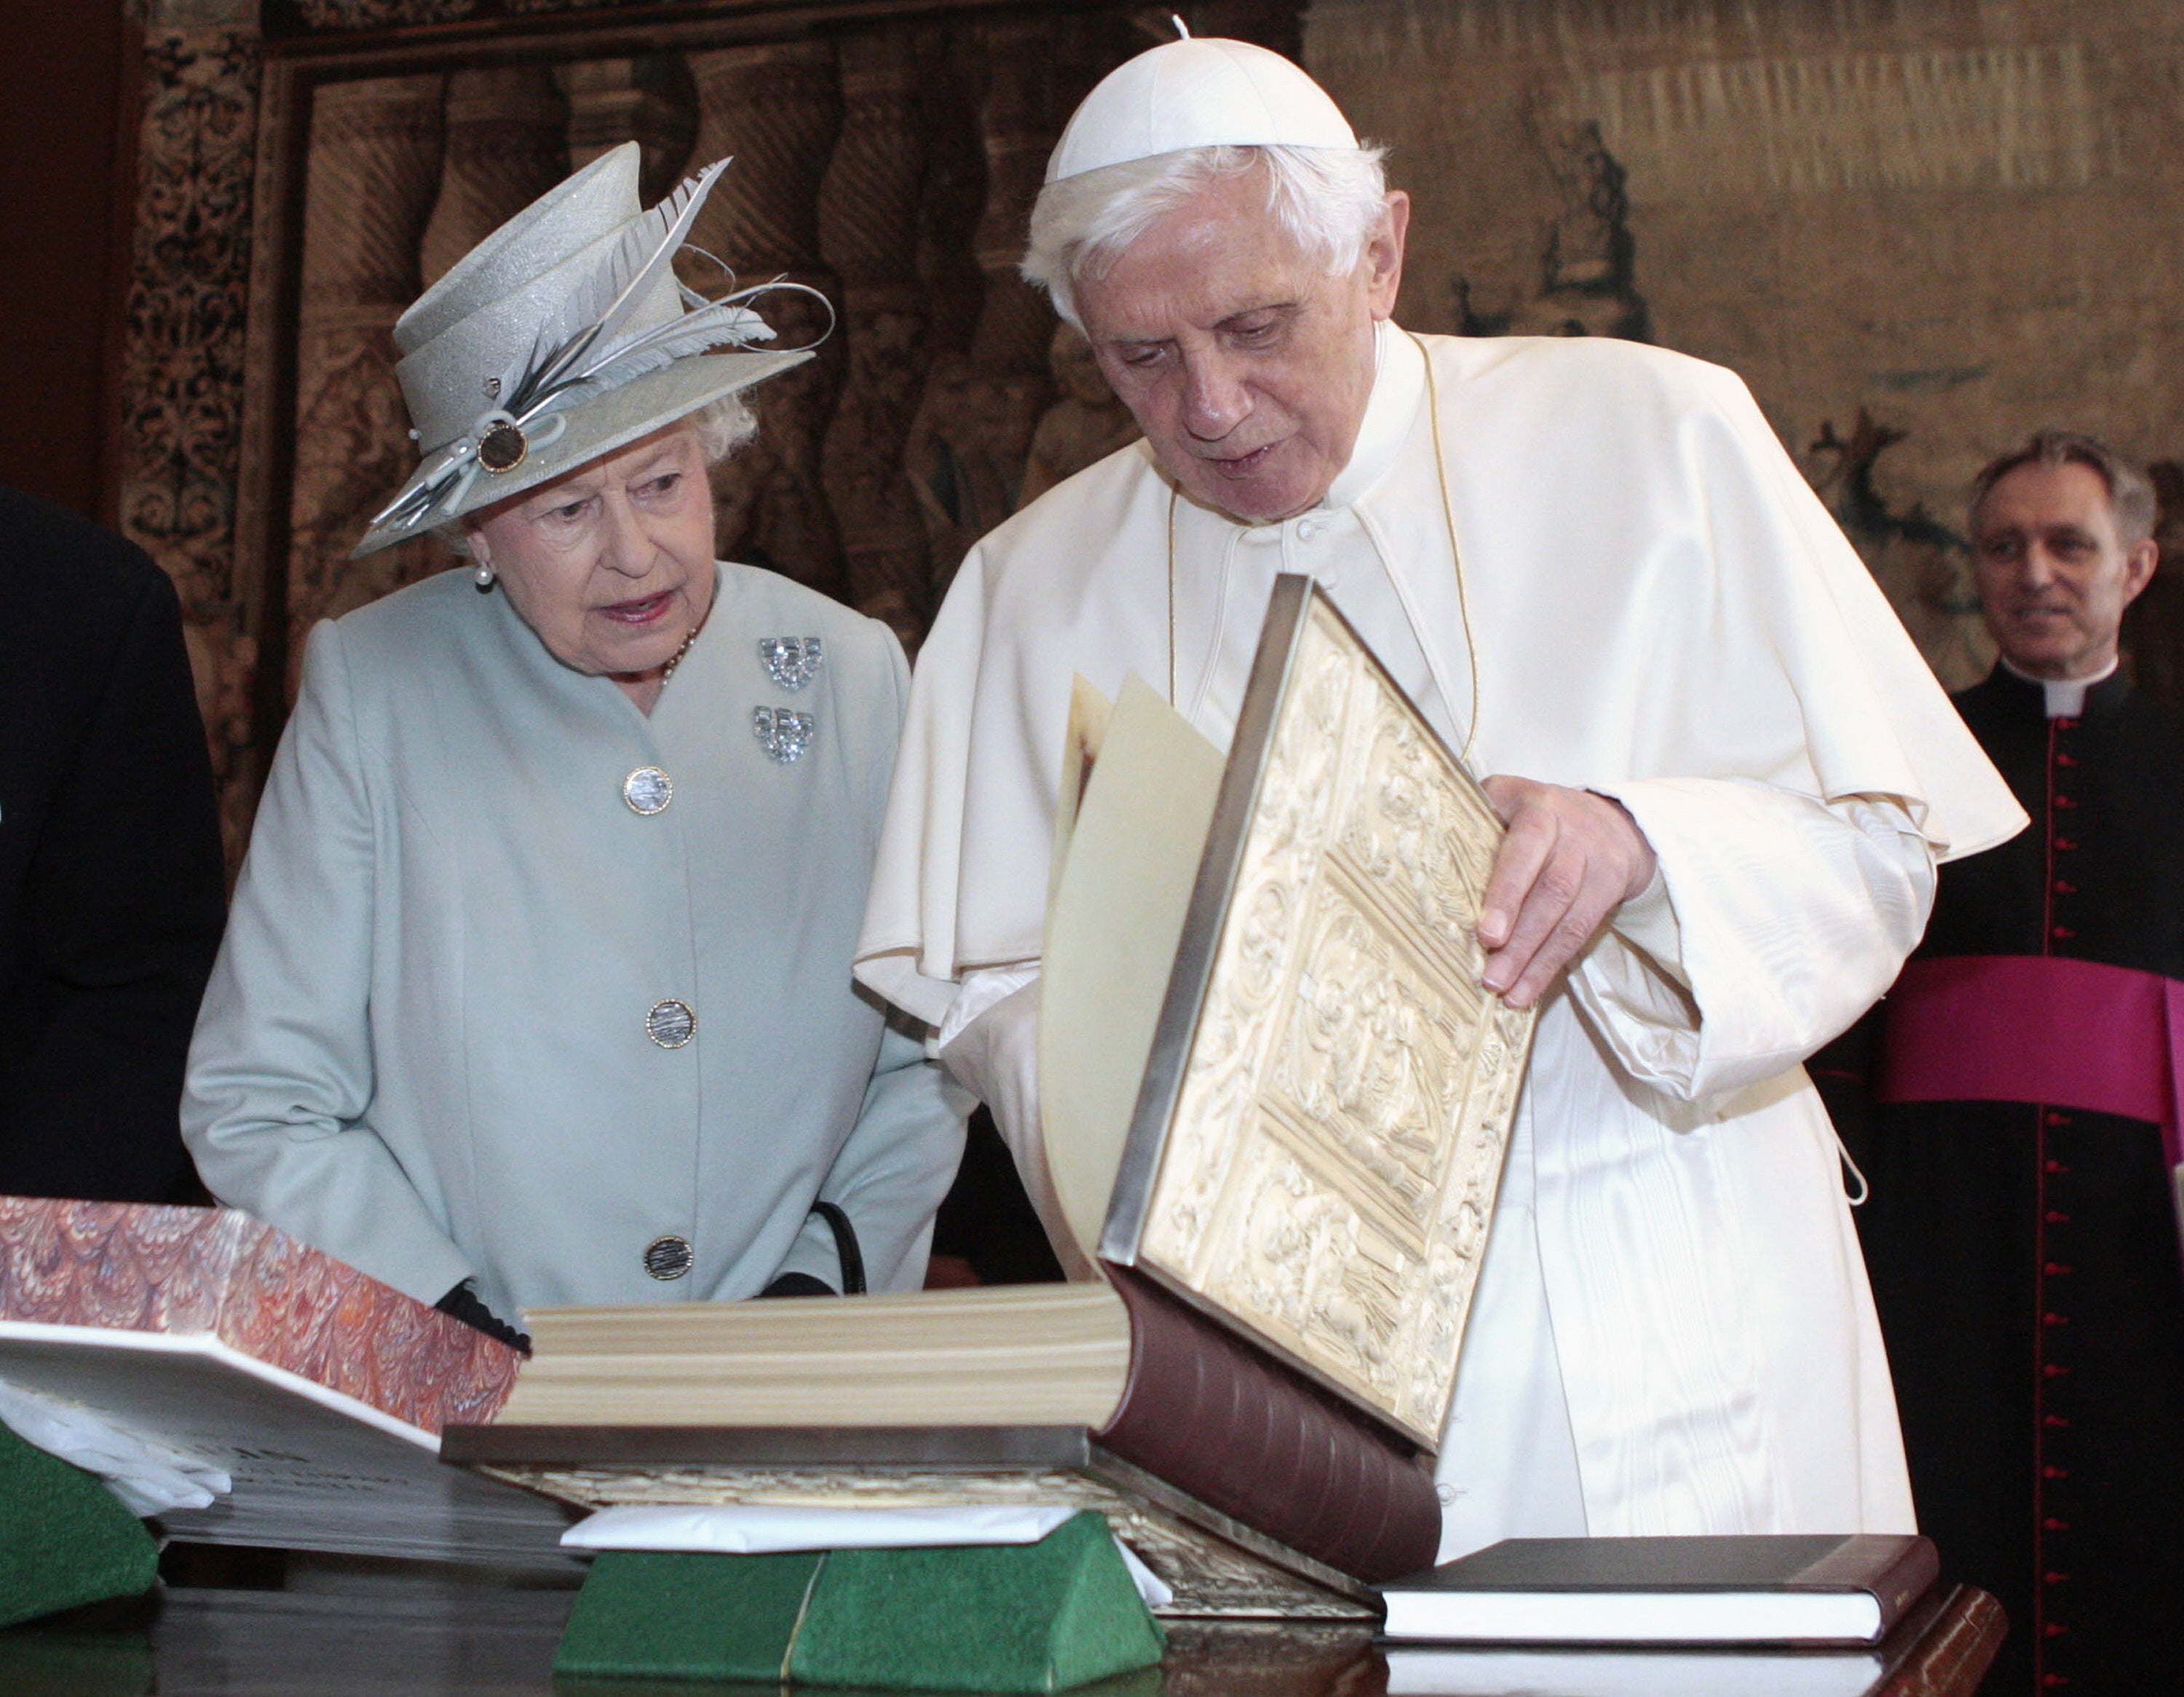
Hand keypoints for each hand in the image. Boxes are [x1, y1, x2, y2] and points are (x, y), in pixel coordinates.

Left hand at [1476, 777, 1657, 1008]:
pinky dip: (1550, 967)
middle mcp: (1571, 835)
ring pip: (1567, 918)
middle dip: (1520, 939)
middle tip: (1490, 977)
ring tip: (1506, 994)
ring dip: (1534, 961)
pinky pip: (1579, 934)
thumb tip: (1421, 852)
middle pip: (1551, 890)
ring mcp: (1593, 865)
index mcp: (1538, 809)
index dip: (1508, 892)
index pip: (1525, 850)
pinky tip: (1526, 992)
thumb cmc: (1535, 813)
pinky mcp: (1607, 893)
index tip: (1487, 934)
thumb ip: (1472, 816)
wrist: (1612, 821)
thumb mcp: (1506, 798)